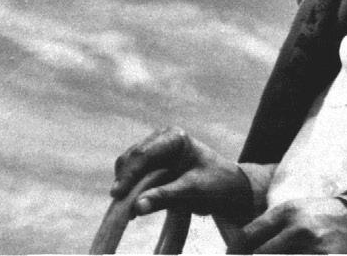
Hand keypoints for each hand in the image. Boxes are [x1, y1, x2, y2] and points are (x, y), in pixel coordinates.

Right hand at [111, 125, 254, 222]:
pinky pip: (136, 172)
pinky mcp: (155, 162)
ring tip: (124, 209)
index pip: (144, 155)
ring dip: (126, 185)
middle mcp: (162, 138)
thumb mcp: (193, 192)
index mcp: (174, 138)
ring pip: (130, 164)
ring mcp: (157, 148)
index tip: (117, 194)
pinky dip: (131, 187)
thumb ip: (165, 197)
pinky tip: (132, 205)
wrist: (229, 187)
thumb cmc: (216, 185)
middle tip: (118, 205)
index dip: (128, 175)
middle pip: (133, 158)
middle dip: (124, 180)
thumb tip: (137, 207)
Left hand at [239, 198, 346, 252]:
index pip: (248, 235)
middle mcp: (299, 229)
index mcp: (287, 212)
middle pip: (260, 255)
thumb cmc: (321, 217)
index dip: (234, 251)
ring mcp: (315, 249)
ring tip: (285, 254)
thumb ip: (270, 227)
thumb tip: (240, 248)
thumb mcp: (294, 211)